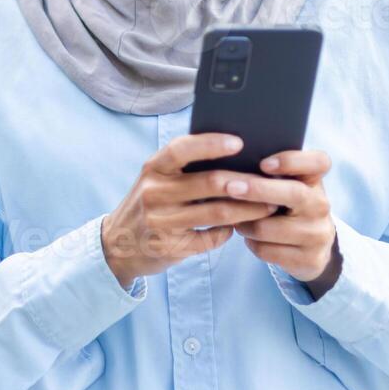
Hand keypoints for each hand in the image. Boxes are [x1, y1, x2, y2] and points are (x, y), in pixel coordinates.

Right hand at [101, 133, 279, 289]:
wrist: (117, 245)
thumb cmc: (149, 204)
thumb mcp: (156, 180)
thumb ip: (184, 168)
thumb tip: (235, 155)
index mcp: (153, 169)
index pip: (182, 149)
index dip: (211, 144)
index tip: (239, 142)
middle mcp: (154, 193)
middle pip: (210, 183)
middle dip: (246, 183)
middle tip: (270, 183)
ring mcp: (161, 222)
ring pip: (218, 213)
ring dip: (249, 210)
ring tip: (269, 206)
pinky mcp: (170, 247)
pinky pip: (211, 238)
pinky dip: (228, 232)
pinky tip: (238, 227)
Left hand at [227, 148, 337, 287]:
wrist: (311, 247)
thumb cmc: (287, 206)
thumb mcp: (287, 186)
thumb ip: (270, 173)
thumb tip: (230, 163)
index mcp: (315, 180)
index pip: (319, 162)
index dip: (292, 160)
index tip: (264, 163)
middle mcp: (320, 205)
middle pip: (294, 193)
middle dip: (258, 190)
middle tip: (230, 187)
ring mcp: (317, 233)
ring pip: (270, 227)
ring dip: (246, 224)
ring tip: (235, 219)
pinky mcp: (308, 258)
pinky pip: (268, 250)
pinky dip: (251, 243)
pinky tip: (249, 238)